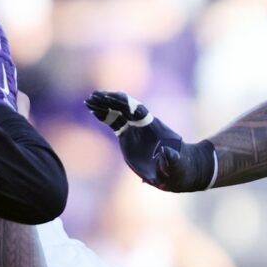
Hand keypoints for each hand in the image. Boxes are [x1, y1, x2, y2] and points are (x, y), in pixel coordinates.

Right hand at [86, 91, 214, 191]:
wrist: (177, 170)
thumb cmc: (178, 167)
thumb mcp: (177, 164)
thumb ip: (172, 158)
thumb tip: (167, 152)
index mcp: (153, 126)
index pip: (138, 109)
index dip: (125, 103)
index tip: (112, 97)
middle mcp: (142, 124)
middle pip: (125, 107)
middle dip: (110, 100)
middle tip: (94, 96)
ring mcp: (134, 129)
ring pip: (118, 113)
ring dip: (104, 106)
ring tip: (88, 100)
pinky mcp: (128, 135)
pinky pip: (114, 122)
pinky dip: (104, 116)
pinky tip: (93, 110)